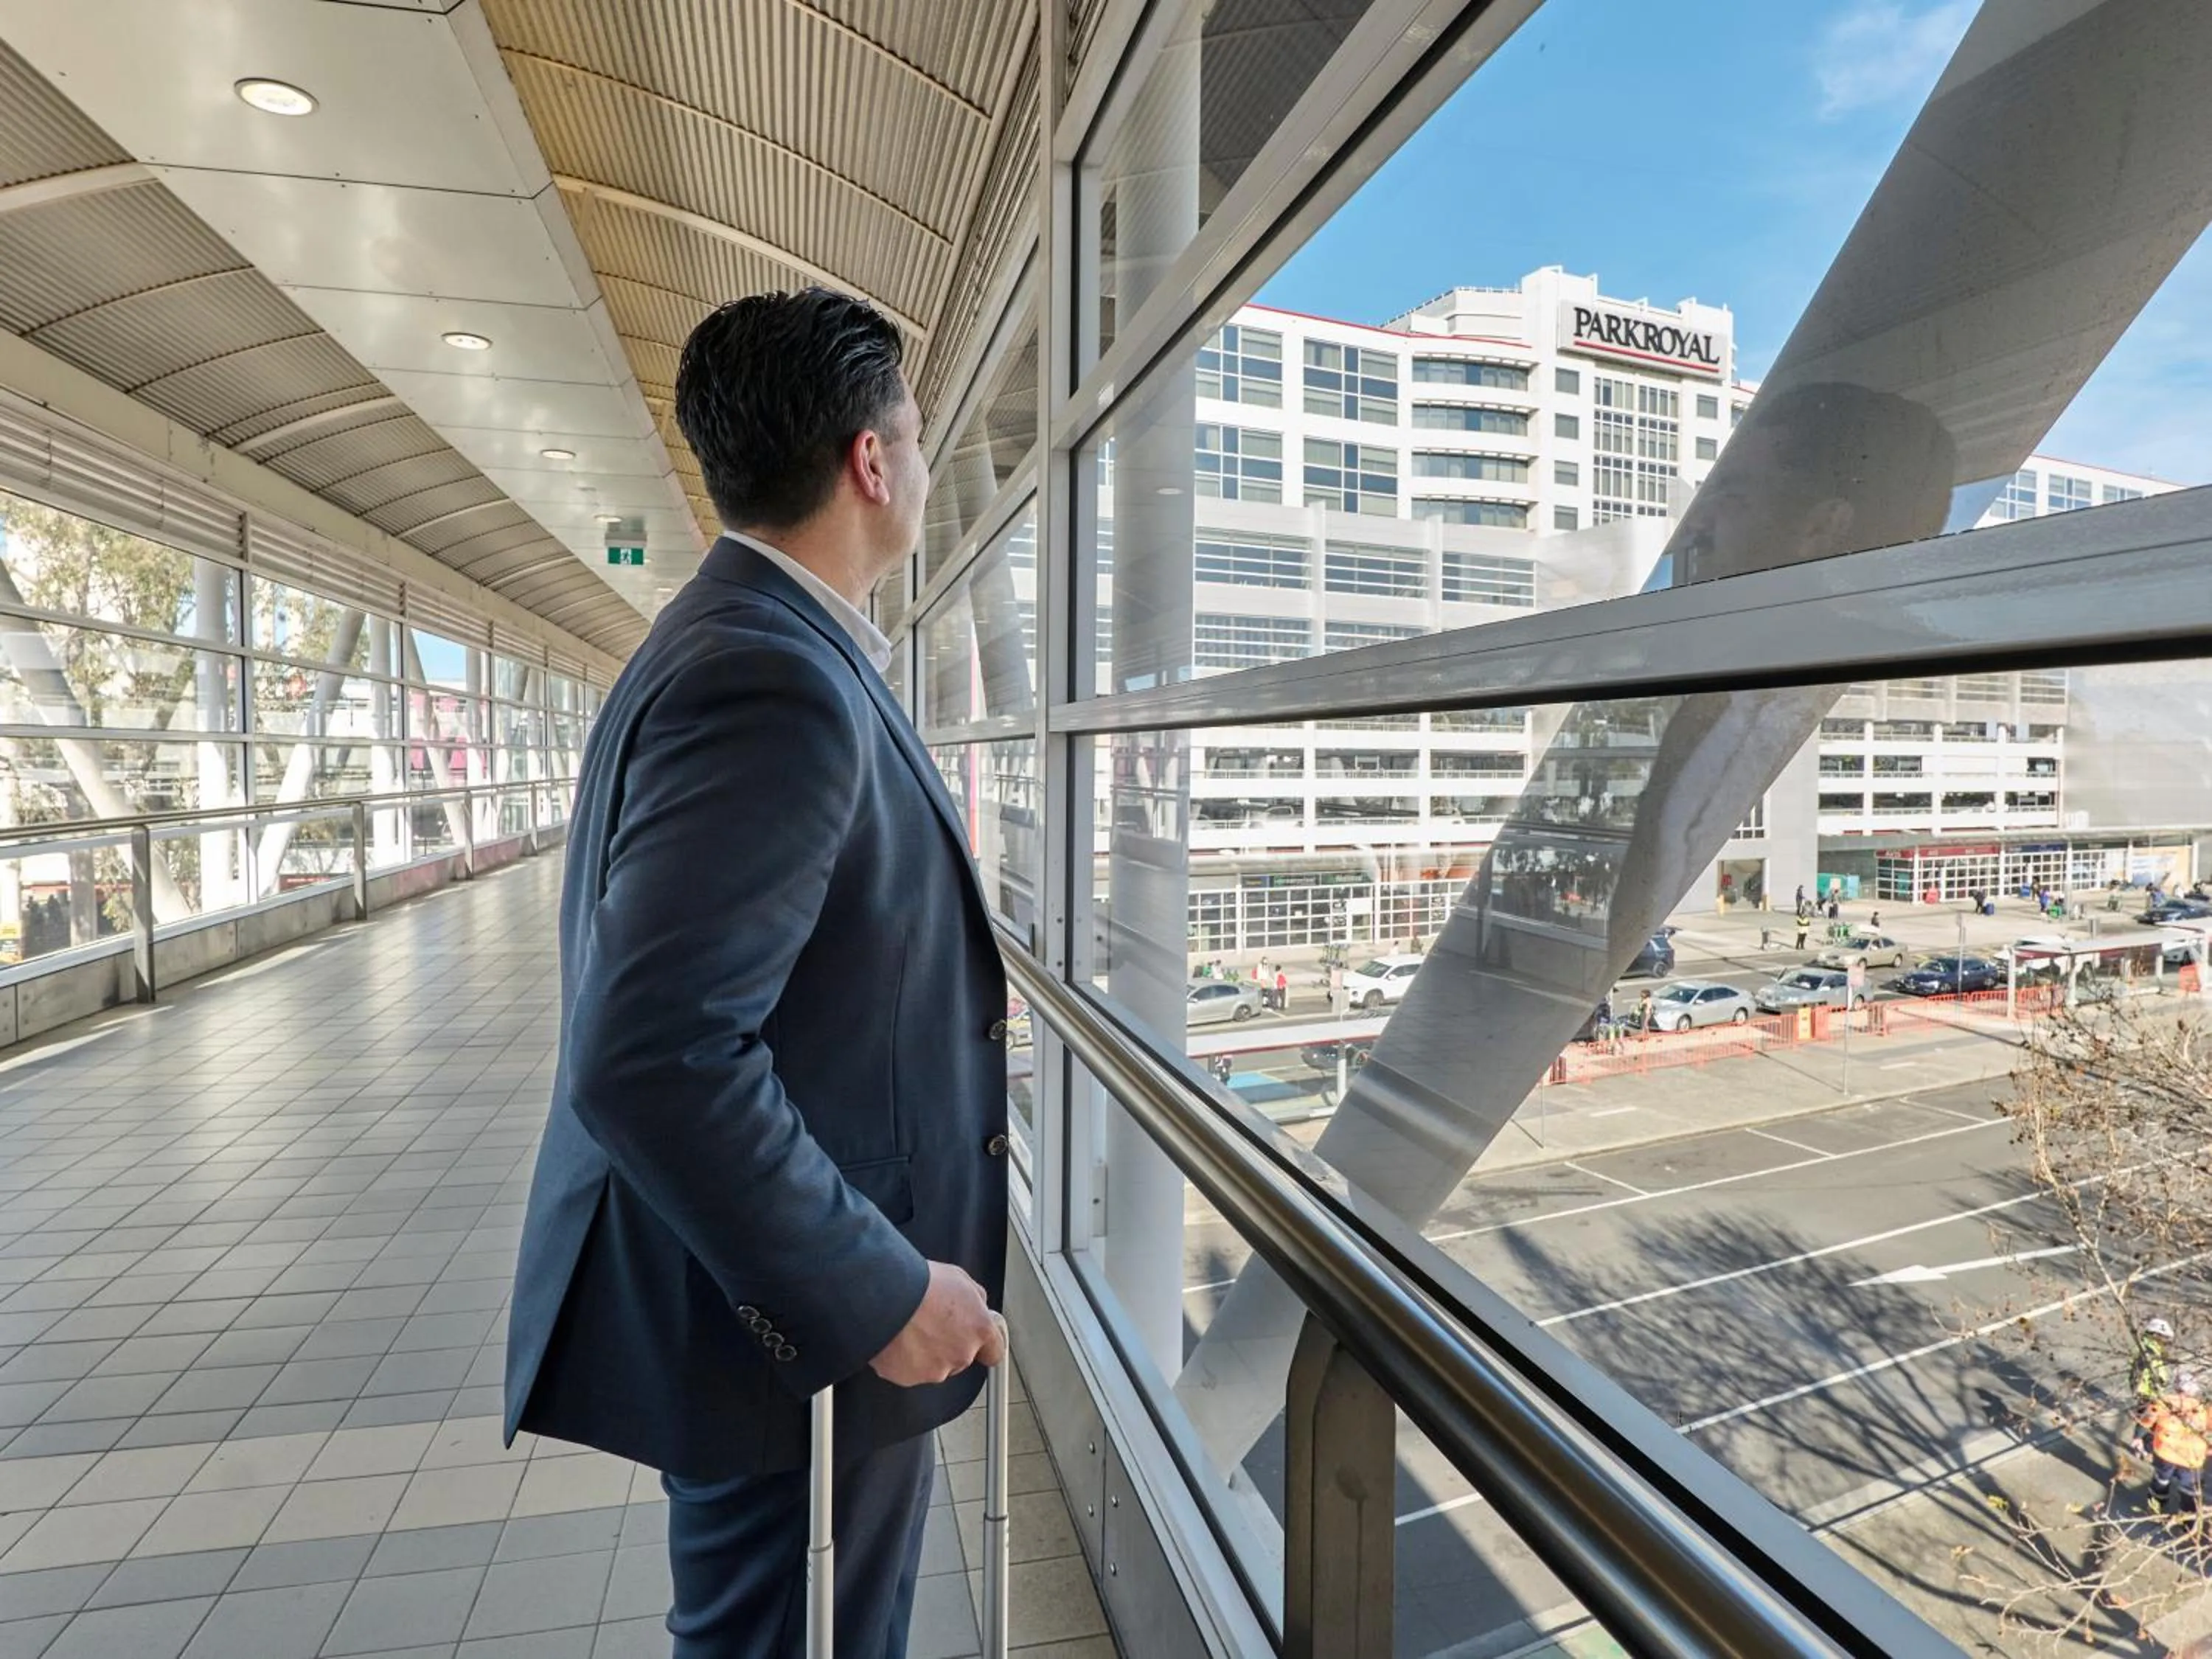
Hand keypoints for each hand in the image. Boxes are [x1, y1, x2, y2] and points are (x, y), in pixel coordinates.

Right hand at [869, 1261, 1004, 1385]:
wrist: (885, 1297)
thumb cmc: (920, 1284)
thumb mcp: (959, 1279)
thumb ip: (975, 1300)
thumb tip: (977, 1307)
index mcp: (979, 1330)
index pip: (994, 1352)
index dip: (984, 1346)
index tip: (978, 1344)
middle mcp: (961, 1354)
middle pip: (961, 1357)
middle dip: (949, 1344)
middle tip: (931, 1323)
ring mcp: (936, 1369)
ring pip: (935, 1366)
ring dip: (926, 1353)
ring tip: (911, 1329)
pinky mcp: (910, 1378)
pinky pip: (911, 1371)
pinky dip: (905, 1360)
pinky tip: (898, 1340)